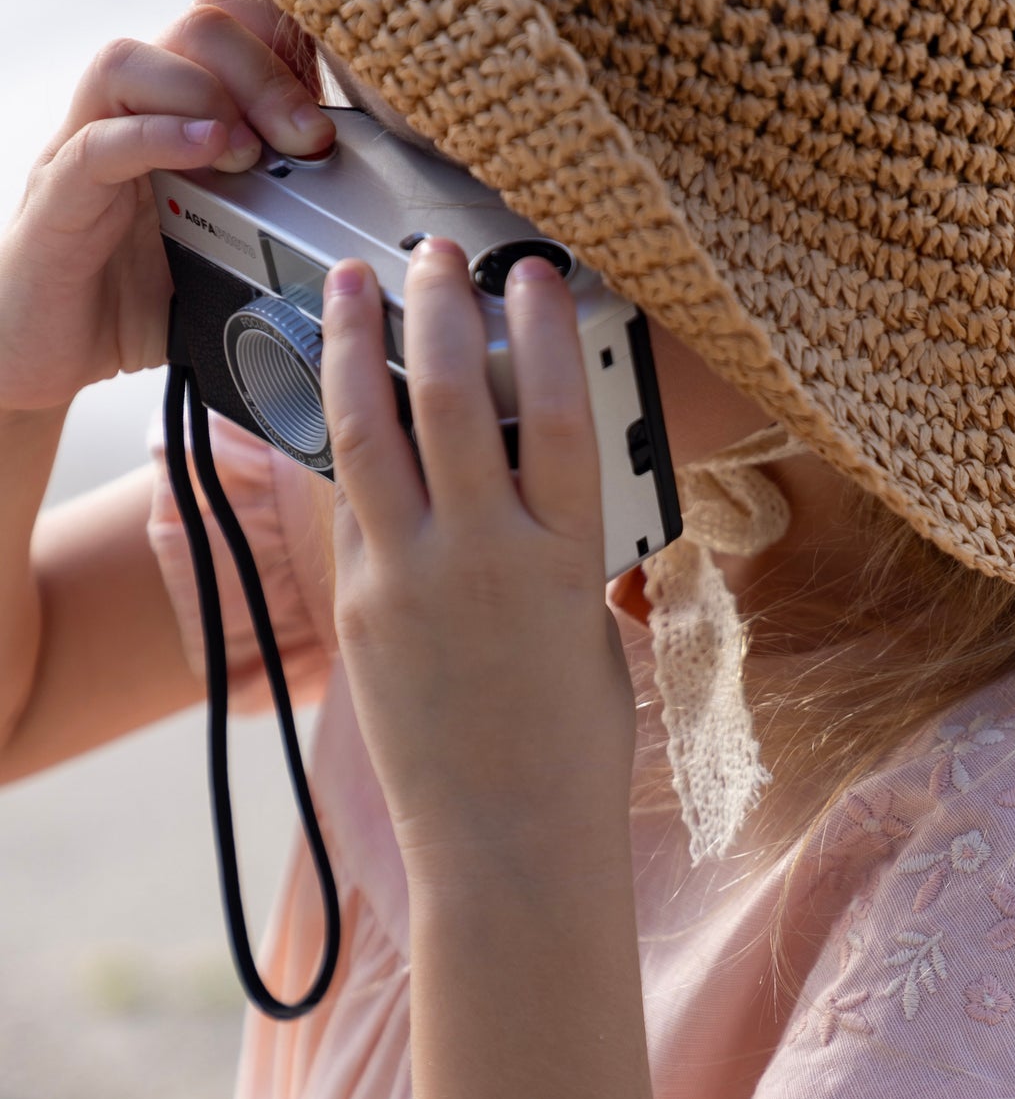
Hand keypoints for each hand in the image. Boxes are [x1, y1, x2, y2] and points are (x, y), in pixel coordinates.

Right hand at [0, 0, 335, 414]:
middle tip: (309, 140)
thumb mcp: (232, 253)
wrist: (47, 352)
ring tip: (252, 149)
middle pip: (198, 25)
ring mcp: (88, 149)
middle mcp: (132, 114)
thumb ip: (283, 224)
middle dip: (268, 71)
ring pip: (134, 60)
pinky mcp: (60, 199)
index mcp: (180, 113)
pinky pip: (98, 143)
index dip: (290, 41)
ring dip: (209, 92)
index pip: (233, 20)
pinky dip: (157, 136)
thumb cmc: (138, 299)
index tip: (336, 107)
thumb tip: (369, 241)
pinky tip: (206, 152)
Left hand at [319, 240, 638, 884]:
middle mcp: (482, 557)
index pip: (553, 411)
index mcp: (565, 559)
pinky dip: (346, 445)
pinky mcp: (359, 609)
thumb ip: (557, 550)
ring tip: (349, 286)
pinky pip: (347, 506)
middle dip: (437, 308)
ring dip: (355, 345)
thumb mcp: (587, 631)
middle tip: (431, 253)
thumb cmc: (570, 750)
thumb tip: (528, 493)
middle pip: (448, 398)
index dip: (544, 328)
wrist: (507, 844)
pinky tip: (342, 405)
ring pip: (368, 434)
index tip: (532, 272)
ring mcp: (408, 581)